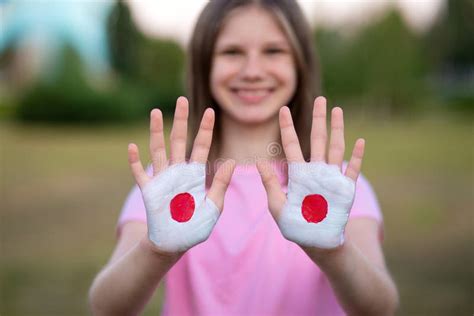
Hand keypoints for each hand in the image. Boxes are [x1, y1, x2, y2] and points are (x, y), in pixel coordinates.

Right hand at [128, 97, 234, 252]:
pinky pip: (139, 173)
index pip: (202, 146)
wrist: (175, 243)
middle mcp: (178, 171)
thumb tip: (232, 161)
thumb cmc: (196, 226)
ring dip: (156, 131)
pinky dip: (135, 161)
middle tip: (182, 100)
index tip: (211, 111)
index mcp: (195, 174)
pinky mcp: (148, 190)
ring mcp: (162, 179)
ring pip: (158, 149)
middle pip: (179, 140)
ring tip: (155, 111)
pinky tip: (132, 147)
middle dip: (181, 120)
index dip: (206, 129)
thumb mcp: (213, 206)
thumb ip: (221, 184)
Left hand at [257, 97, 364, 248]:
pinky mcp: (345, 188)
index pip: (291, 144)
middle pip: (317, 139)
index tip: (282, 109)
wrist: (316, 242)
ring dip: (338, 129)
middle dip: (318, 119)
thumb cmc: (295, 225)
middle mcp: (316, 171)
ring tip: (338, 110)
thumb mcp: (277, 205)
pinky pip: (352, 169)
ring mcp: (332, 177)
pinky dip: (356, 156)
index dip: (287, 127)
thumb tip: (259, 161)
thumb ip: (270, 183)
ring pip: (335, 148)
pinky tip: (360, 141)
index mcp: (298, 173)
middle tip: (320, 99)